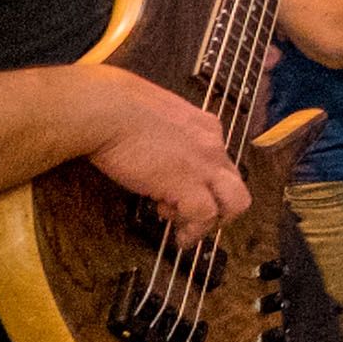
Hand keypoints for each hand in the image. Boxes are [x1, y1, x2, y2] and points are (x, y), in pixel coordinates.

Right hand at [74, 64, 246, 235]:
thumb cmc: (115, 107)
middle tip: (195, 218)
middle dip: (221, 207)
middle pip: (237, 183)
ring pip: (236, 202)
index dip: (204, 180)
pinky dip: (192, 229)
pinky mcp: (186, 183)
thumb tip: (150, 146)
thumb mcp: (155, 114)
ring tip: (188, 231)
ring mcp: (204, 164)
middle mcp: (212, 144)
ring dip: (213, 222)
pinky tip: (177, 235)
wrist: (105, 110)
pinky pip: (204, 215)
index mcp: (204, 125)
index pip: (221, 160)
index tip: (183, 192)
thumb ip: (165, 132)